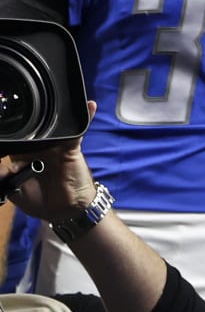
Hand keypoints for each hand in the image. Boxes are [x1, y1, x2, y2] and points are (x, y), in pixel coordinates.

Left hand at [0, 103, 98, 222]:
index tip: (1, 120)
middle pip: (32, 130)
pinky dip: (86, 117)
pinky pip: (78, 131)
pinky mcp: (71, 148)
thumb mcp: (14, 192)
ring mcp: (56, 146)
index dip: (8, 133)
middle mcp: (39, 148)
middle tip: (16, 108)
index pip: (14, 141)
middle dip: (27, 120)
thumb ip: (4, 178)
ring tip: (47, 101)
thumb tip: (0, 167)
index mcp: (22, 157)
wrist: (65, 210)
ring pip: (53, 127)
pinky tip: (89, 105)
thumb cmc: (40, 201)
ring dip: (53, 116)